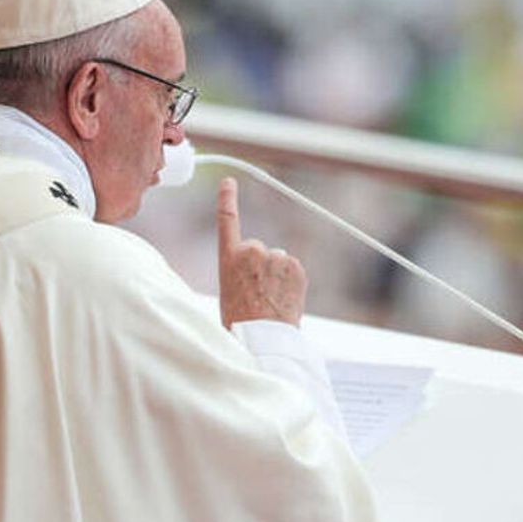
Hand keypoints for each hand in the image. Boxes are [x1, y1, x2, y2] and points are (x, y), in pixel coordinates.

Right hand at [217, 177, 306, 328]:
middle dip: (260, 267)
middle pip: (259, 250)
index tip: (229, 182)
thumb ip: (241, 271)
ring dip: (276, 276)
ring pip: (277, 261)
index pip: (226, 221)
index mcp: (229, 258)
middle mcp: (252, 251)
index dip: (227, 199)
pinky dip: (290, 281)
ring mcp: (276, 257)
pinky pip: (293, 269)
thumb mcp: (228, 291)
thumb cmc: (241, 322)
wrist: (262, 339)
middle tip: (256, 294)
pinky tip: (282, 300)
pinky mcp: (296, 266)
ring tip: (269, 300)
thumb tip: (258, 268)